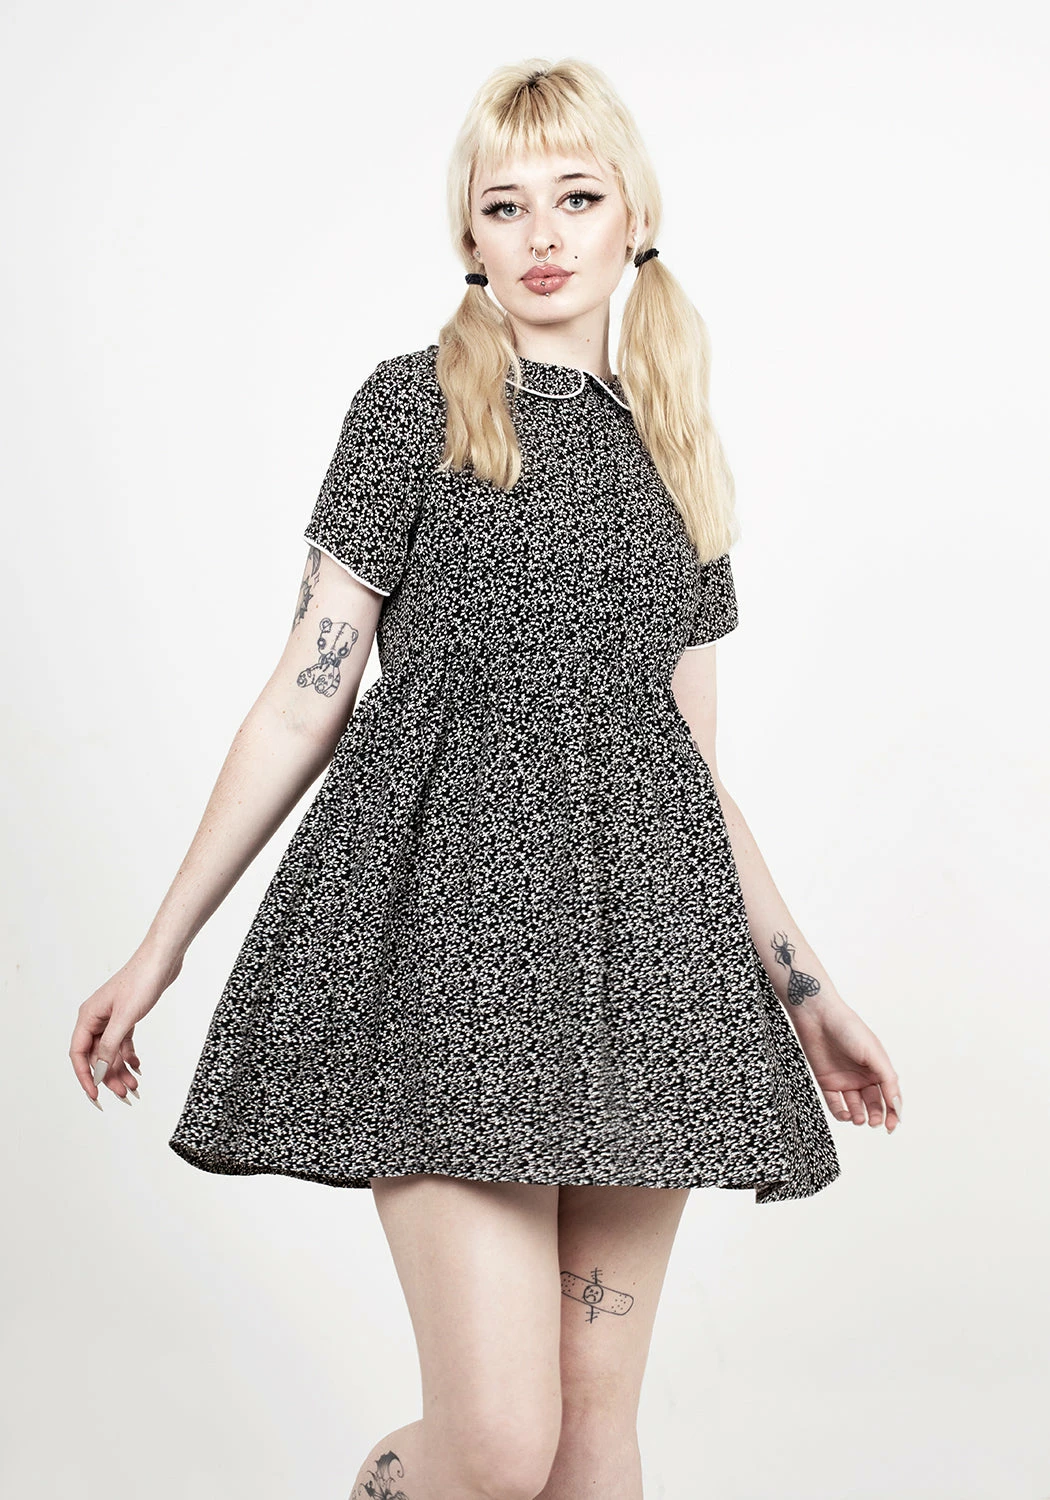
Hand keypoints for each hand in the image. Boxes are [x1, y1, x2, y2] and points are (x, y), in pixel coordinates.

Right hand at [70, 947, 182, 1109]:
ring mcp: (112, 1017)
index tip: (95, 1095)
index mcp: (88, 1016)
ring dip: (120, 1069)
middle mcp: (96, 1017)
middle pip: (96, 1055)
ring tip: (133, 1085)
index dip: (85, 1076)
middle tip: (123, 1094)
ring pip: (111, 1050)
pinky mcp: (127, 1015)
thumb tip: (98, 1069)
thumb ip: (111, 1044)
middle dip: (108, 1076)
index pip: (79, 1053)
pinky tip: (137, 1066)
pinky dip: (129, 1055)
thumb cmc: (142, 980)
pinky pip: (123, 1041)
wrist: (163, 959)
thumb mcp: (126, 1017)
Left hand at [792, 1000, 902, 1131]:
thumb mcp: (873, 1053)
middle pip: (874, 1104)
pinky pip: (835, 1103)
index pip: (890, 1095)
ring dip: (860, 1116)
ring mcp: (845, 1080)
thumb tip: (897, 1103)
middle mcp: (863, 1076)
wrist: (818, 1017)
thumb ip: (887, 1079)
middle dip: (876, 1116)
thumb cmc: (848, 1028)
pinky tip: (846, 1115)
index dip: (894, 1112)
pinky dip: (841, 1113)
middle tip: (874, 1122)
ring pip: (856, 1107)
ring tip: (860, 1119)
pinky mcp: (827, 1082)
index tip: (892, 1125)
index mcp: (878, 1068)